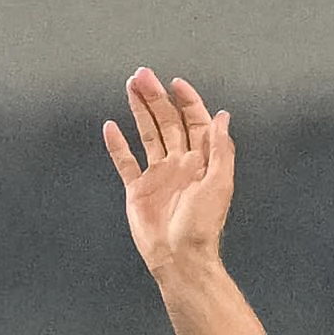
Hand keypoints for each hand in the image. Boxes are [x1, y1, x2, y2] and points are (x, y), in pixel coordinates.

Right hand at [103, 69, 235, 277]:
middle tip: (142, 75)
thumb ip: (220, 149)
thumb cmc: (202, 226)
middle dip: (156, 98)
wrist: (180, 258)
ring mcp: (157, 176)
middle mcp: (179, 164)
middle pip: (167, 122)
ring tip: (130, 87)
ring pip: (148, 135)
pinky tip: (111, 127)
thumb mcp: (219, 184)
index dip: (187, 101)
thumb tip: (222, 116)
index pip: (194, 122)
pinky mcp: (138, 190)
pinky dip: (118, 145)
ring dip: (140, 111)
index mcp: (201, 161)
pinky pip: (126, 162)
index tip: (175, 83)